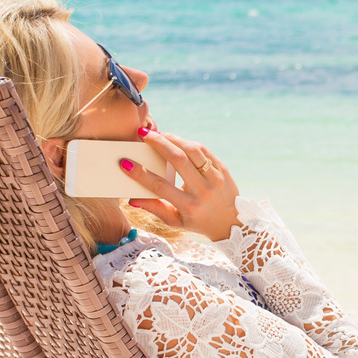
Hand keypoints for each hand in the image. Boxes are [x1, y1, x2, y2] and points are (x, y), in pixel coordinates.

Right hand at [122, 129, 240, 241]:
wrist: (232, 223)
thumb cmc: (199, 222)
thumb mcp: (176, 221)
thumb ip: (155, 209)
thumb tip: (132, 200)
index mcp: (189, 206)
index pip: (160, 186)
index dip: (140, 174)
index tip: (125, 163)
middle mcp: (203, 191)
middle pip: (178, 160)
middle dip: (158, 144)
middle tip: (143, 134)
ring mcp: (216, 178)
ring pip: (192, 150)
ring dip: (173, 138)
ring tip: (158, 134)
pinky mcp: (223, 169)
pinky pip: (204, 150)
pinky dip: (188, 143)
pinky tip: (176, 140)